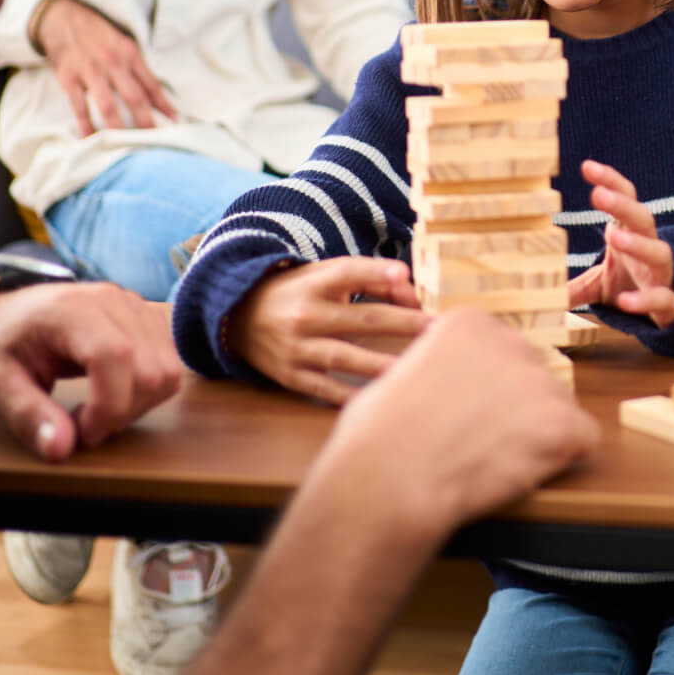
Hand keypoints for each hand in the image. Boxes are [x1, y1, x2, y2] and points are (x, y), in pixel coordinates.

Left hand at [0, 281, 182, 460]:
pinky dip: (149, 392)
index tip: (82, 433)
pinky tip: (116, 393)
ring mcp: (136, 306)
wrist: (7, 314)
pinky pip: (171, 364)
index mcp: (72, 310)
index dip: (108, 407)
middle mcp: (113, 301)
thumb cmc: (1, 346)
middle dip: (122, 413)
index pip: (116, 357)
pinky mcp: (149, 318)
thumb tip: (61, 449)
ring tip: (99, 409)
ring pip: (168, 371)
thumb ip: (28, 415)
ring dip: (139, 406)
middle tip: (84, 424)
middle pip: (149, 370)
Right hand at [35, 0, 177, 135]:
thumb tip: (164, 104)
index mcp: (130, 53)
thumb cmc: (99, 37)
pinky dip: (86, 125)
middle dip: (145, 123)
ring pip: (108, 105)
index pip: (152, 85)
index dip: (165, 106)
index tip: (174, 126)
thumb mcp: (125, 46)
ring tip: (126, 148)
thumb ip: (142, 73)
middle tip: (153, 144)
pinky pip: (79, 106)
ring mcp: (90, 70)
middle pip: (134, 98)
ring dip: (118, 128)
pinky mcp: (68, 78)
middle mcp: (113, 62)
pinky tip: (92, 139)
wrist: (63, 17)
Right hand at [232, 257, 429, 405]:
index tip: (405, 275)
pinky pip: (323, 388)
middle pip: (360, 318)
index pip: (348, 273)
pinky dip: (347, 396)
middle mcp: (304, 315)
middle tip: (436, 329)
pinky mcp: (289, 375)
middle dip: (401, 324)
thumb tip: (409, 287)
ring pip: (345, 357)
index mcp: (313, 283)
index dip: (376, 272)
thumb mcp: (324, 276)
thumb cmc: (297, 294)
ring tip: (414, 369)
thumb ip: (368, 278)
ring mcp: (296, 348)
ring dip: (381, 364)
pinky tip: (375, 401)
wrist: (237, 318)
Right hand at [321, 307, 596, 543]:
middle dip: (517, 408)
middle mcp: (512, 341)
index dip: (489, 388)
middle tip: (485, 442)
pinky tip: (522, 473)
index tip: (470, 411)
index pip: (503, 351)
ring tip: (495, 462)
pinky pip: (583, 440)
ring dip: (537, 435)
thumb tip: (439, 382)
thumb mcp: (399, 374)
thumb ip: (435, 367)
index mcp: (470, 323)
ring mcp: (541, 381)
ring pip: (558, 408)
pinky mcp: (563, 423)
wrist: (390, 475)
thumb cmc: (377, 436)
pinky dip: (562, 460)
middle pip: (533, 376)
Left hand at [564, 160, 673, 328]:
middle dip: (622, 205)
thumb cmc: (633, 286)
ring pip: (658, 252)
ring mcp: (662, 274)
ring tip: (612, 236)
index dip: (610, 181)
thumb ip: (574, 286)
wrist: (668, 313)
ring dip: (637, 243)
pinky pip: (662, 298)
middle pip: (643, 218)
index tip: (587, 166)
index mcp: (632, 234)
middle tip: (598, 194)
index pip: (626, 198)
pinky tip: (625, 301)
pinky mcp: (670, 303)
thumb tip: (541, 291)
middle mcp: (650, 247)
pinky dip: (645, 299)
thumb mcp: (599, 284)